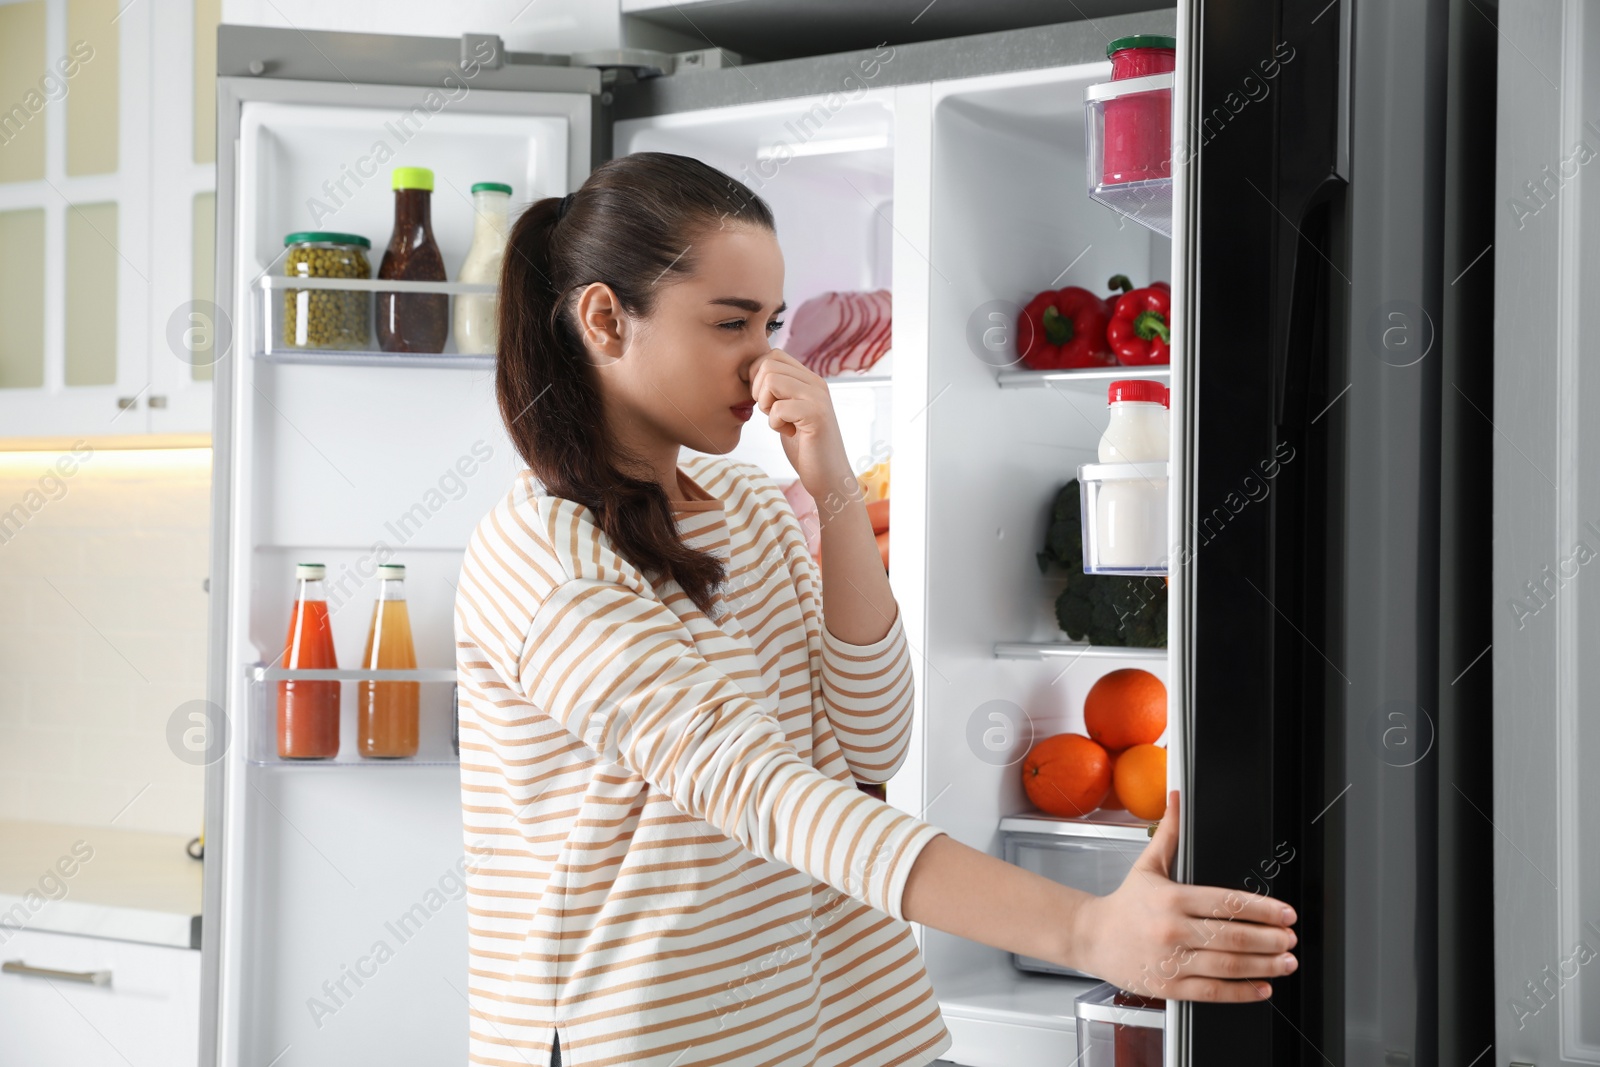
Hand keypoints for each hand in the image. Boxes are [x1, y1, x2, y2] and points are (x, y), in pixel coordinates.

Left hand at [750, 348, 853, 498]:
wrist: (829, 477)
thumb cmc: (804, 446)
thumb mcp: (789, 411)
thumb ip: (779, 390)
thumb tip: (751, 373)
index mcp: (809, 379)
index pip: (773, 354)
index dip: (757, 376)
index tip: (765, 401)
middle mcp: (816, 382)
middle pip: (768, 363)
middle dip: (758, 390)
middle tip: (771, 412)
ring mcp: (817, 397)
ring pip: (771, 380)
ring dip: (766, 405)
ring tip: (781, 421)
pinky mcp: (816, 416)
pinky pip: (778, 407)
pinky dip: (775, 423)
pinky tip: (789, 433)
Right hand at [1072, 791, 1297, 1001]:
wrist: (1090, 937)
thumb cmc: (1124, 903)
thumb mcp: (1147, 865)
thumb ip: (1169, 833)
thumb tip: (1177, 797)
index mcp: (1172, 898)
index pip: (1227, 903)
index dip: (1262, 910)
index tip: (1285, 914)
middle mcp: (1172, 930)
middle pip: (1232, 936)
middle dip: (1269, 939)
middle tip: (1290, 939)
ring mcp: (1171, 961)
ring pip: (1226, 965)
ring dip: (1263, 965)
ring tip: (1285, 962)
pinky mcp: (1168, 987)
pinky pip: (1212, 991)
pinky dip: (1241, 992)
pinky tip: (1261, 988)